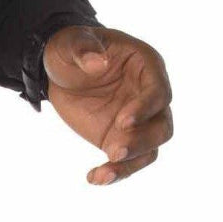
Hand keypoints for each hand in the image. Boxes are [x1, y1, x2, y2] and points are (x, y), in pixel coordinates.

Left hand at [44, 26, 172, 185]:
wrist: (59, 72)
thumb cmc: (70, 50)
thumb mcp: (71, 43)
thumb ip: (84, 49)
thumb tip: (99, 63)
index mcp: (145, 67)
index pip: (159, 91)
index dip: (146, 107)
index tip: (123, 121)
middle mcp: (148, 96)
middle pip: (163, 126)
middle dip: (142, 141)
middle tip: (115, 151)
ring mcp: (137, 121)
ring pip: (149, 150)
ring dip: (129, 165)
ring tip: (102, 174)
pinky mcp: (119, 139)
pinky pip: (127, 162)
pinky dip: (114, 173)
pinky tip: (94, 178)